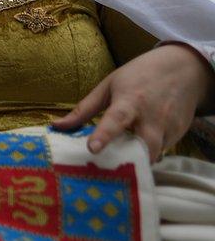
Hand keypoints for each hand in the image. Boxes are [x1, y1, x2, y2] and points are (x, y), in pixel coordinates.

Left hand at [53, 44, 214, 159]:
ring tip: (119, 164)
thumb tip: (56, 126)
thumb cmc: (138, 76)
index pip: (116, 119)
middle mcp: (152, 117)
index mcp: (130, 101)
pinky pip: (161, 152)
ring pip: (153, 155)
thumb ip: (83, 110)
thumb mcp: (108, 86)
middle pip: (143, 146)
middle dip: (128, 161)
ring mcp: (169, 127)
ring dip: (137, 161)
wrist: (183, 69)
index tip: (92, 148)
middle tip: (107, 171)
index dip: (104, 135)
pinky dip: (148, 155)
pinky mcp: (179, 135)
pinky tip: (136, 151)